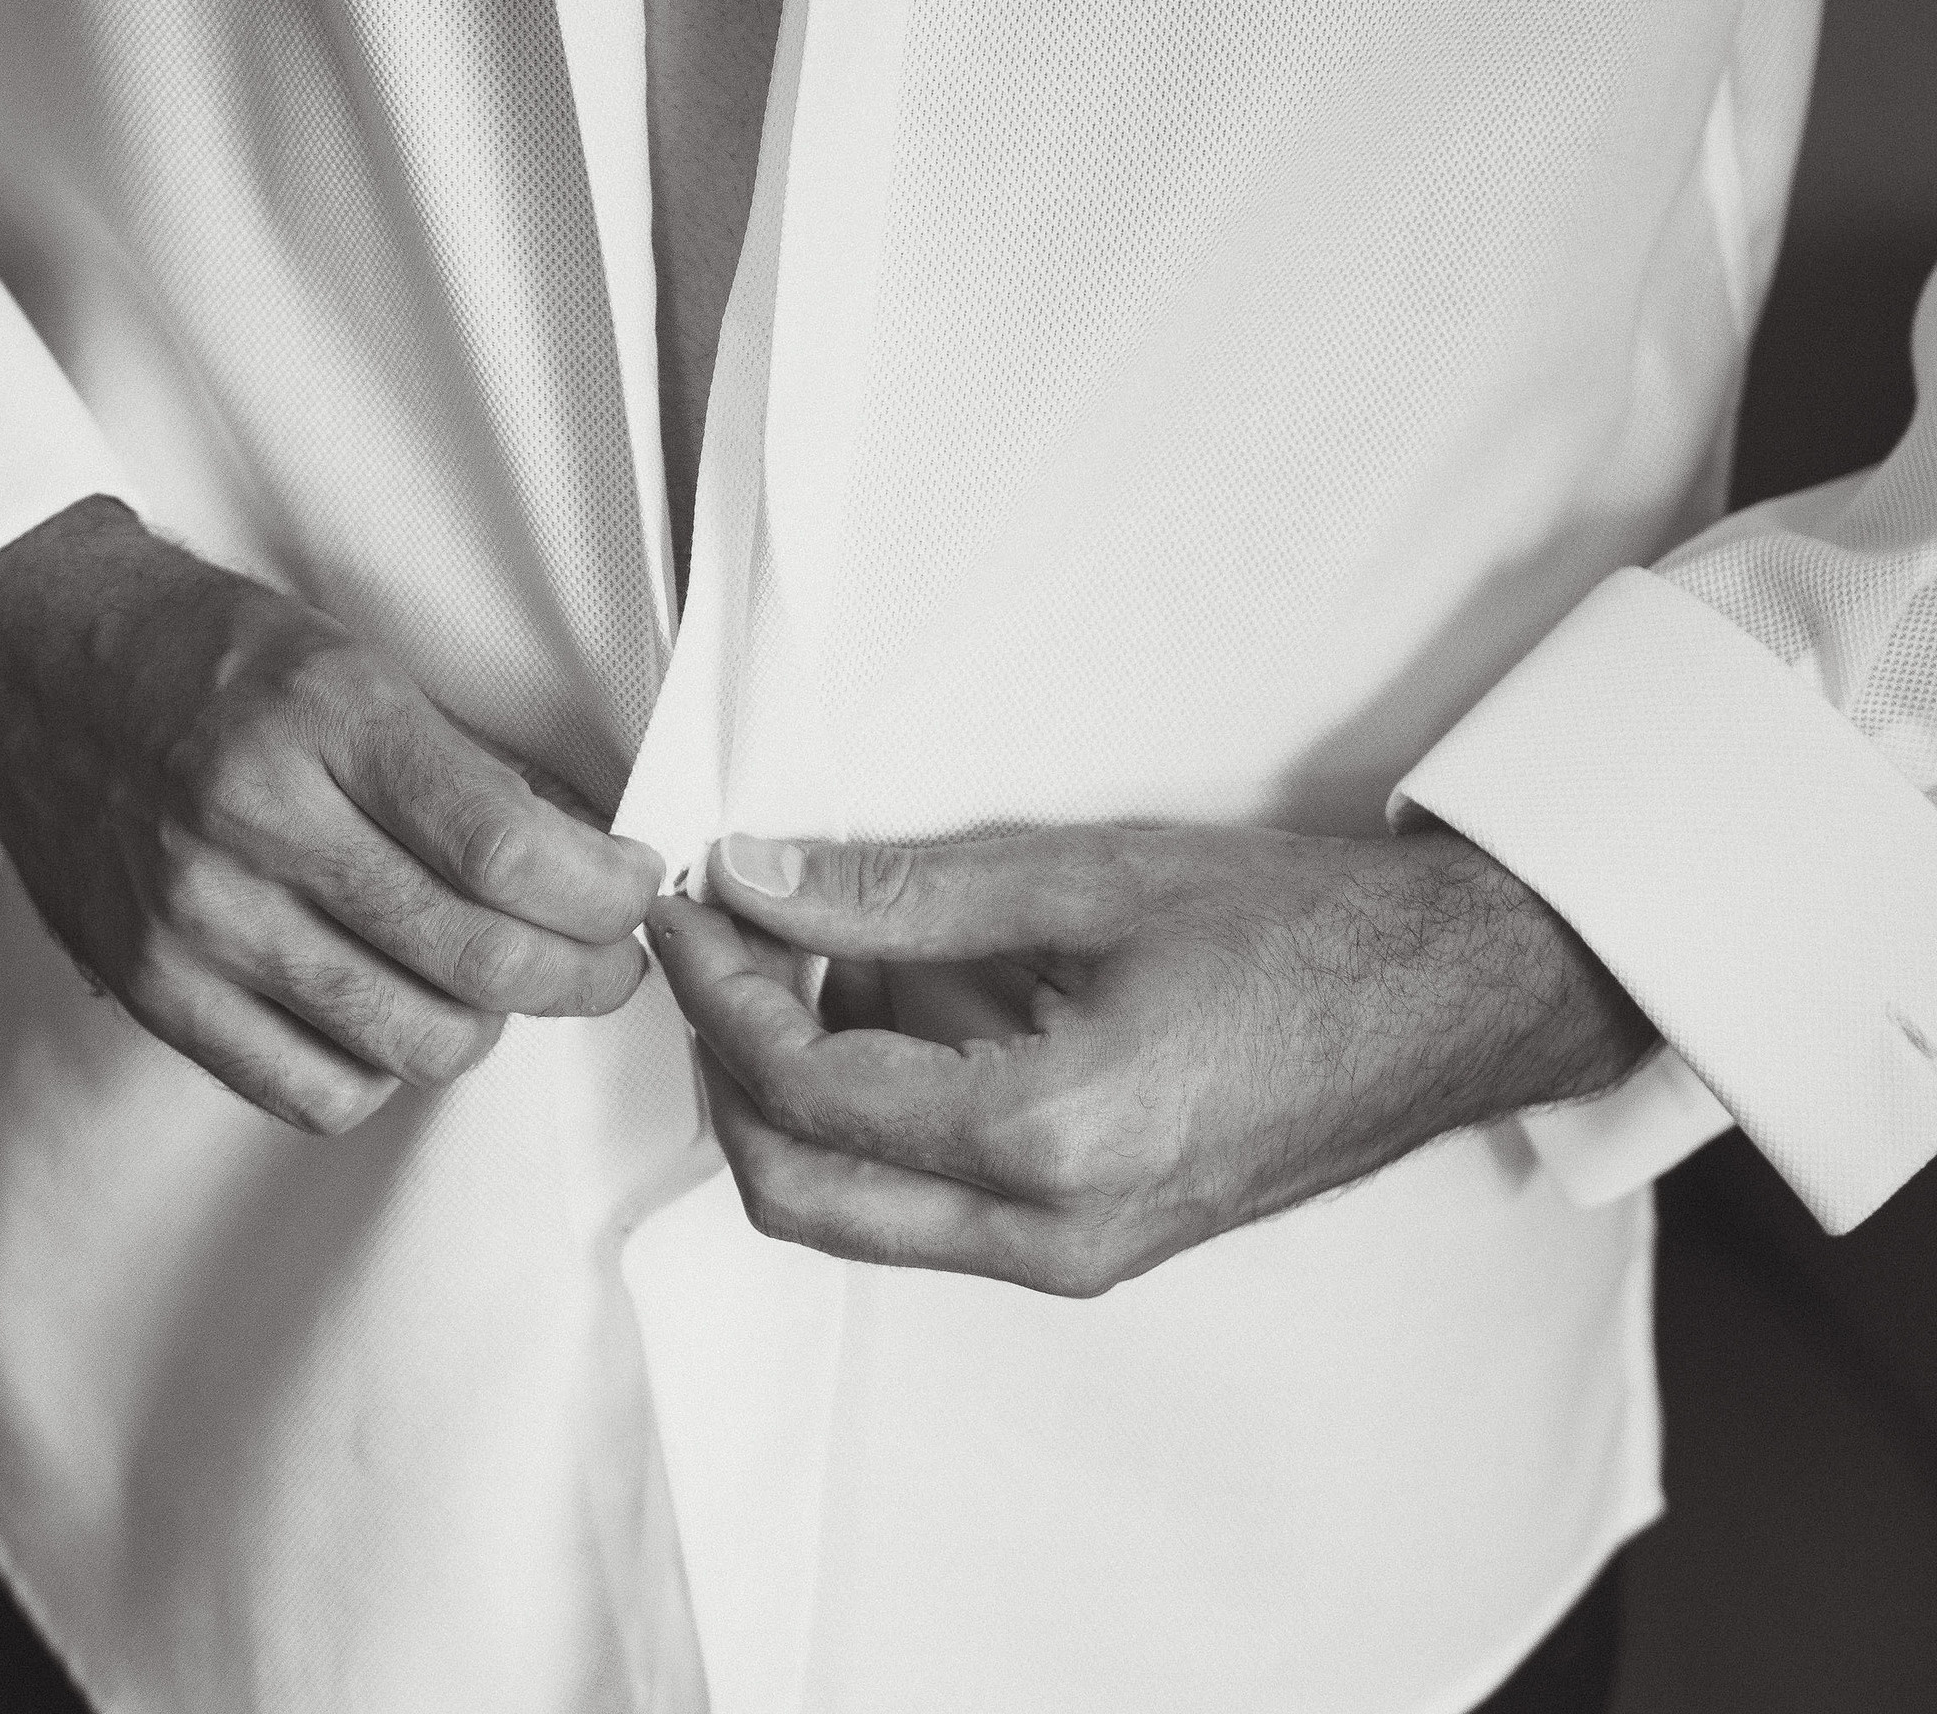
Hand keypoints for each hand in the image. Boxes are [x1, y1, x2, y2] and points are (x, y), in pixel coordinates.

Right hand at [0, 498, 663, 1132]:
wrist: (27, 661)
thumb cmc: (205, 652)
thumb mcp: (349, 660)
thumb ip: (462, 765)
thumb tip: (588, 862)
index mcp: (322, 719)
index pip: (506, 850)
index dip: (602, 894)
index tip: (635, 891)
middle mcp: (255, 826)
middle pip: (477, 960)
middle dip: (584, 974)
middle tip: (608, 958)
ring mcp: (196, 922)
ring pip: (412, 1042)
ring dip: (491, 1024)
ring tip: (500, 982)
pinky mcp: (154, 990)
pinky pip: (314, 1090)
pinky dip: (384, 1070)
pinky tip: (393, 1013)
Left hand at [648, 823, 1652, 1296]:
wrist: (1447, 1006)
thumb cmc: (1298, 930)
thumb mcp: (1085, 878)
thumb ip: (899, 891)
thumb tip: (756, 877)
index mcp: (1053, 1141)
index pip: (808, 1093)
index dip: (720, 993)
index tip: (690, 905)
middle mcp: (1052, 1235)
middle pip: (800, 1192)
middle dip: (728, 1066)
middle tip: (720, 946)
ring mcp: (1072, 1259)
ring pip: (853, 1211)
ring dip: (796, 1093)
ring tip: (821, 953)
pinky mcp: (1088, 1248)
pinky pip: (924, 1205)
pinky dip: (875, 1114)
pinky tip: (904, 1002)